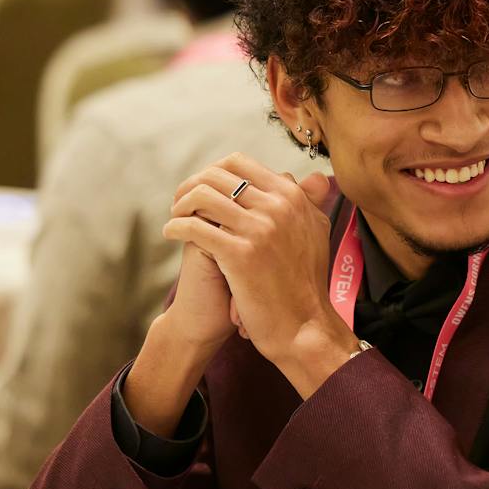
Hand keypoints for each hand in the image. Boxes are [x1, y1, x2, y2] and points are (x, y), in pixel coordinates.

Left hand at [164, 155, 357, 393]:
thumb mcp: (317, 233)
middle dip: (192, 184)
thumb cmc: (306, 282)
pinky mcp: (240, 254)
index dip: (213, 171)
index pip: (240, 162)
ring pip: (202, 195)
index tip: (204, 188)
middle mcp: (278, 206)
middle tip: (182, 201)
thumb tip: (313, 177)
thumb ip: (311, 202)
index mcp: (292, 197)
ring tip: (176, 216)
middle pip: (217, 175)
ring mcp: (259, 229)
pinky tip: (171, 233)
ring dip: (181, 203)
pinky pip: (194, 227)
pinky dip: (176, 226)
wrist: (303, 325)